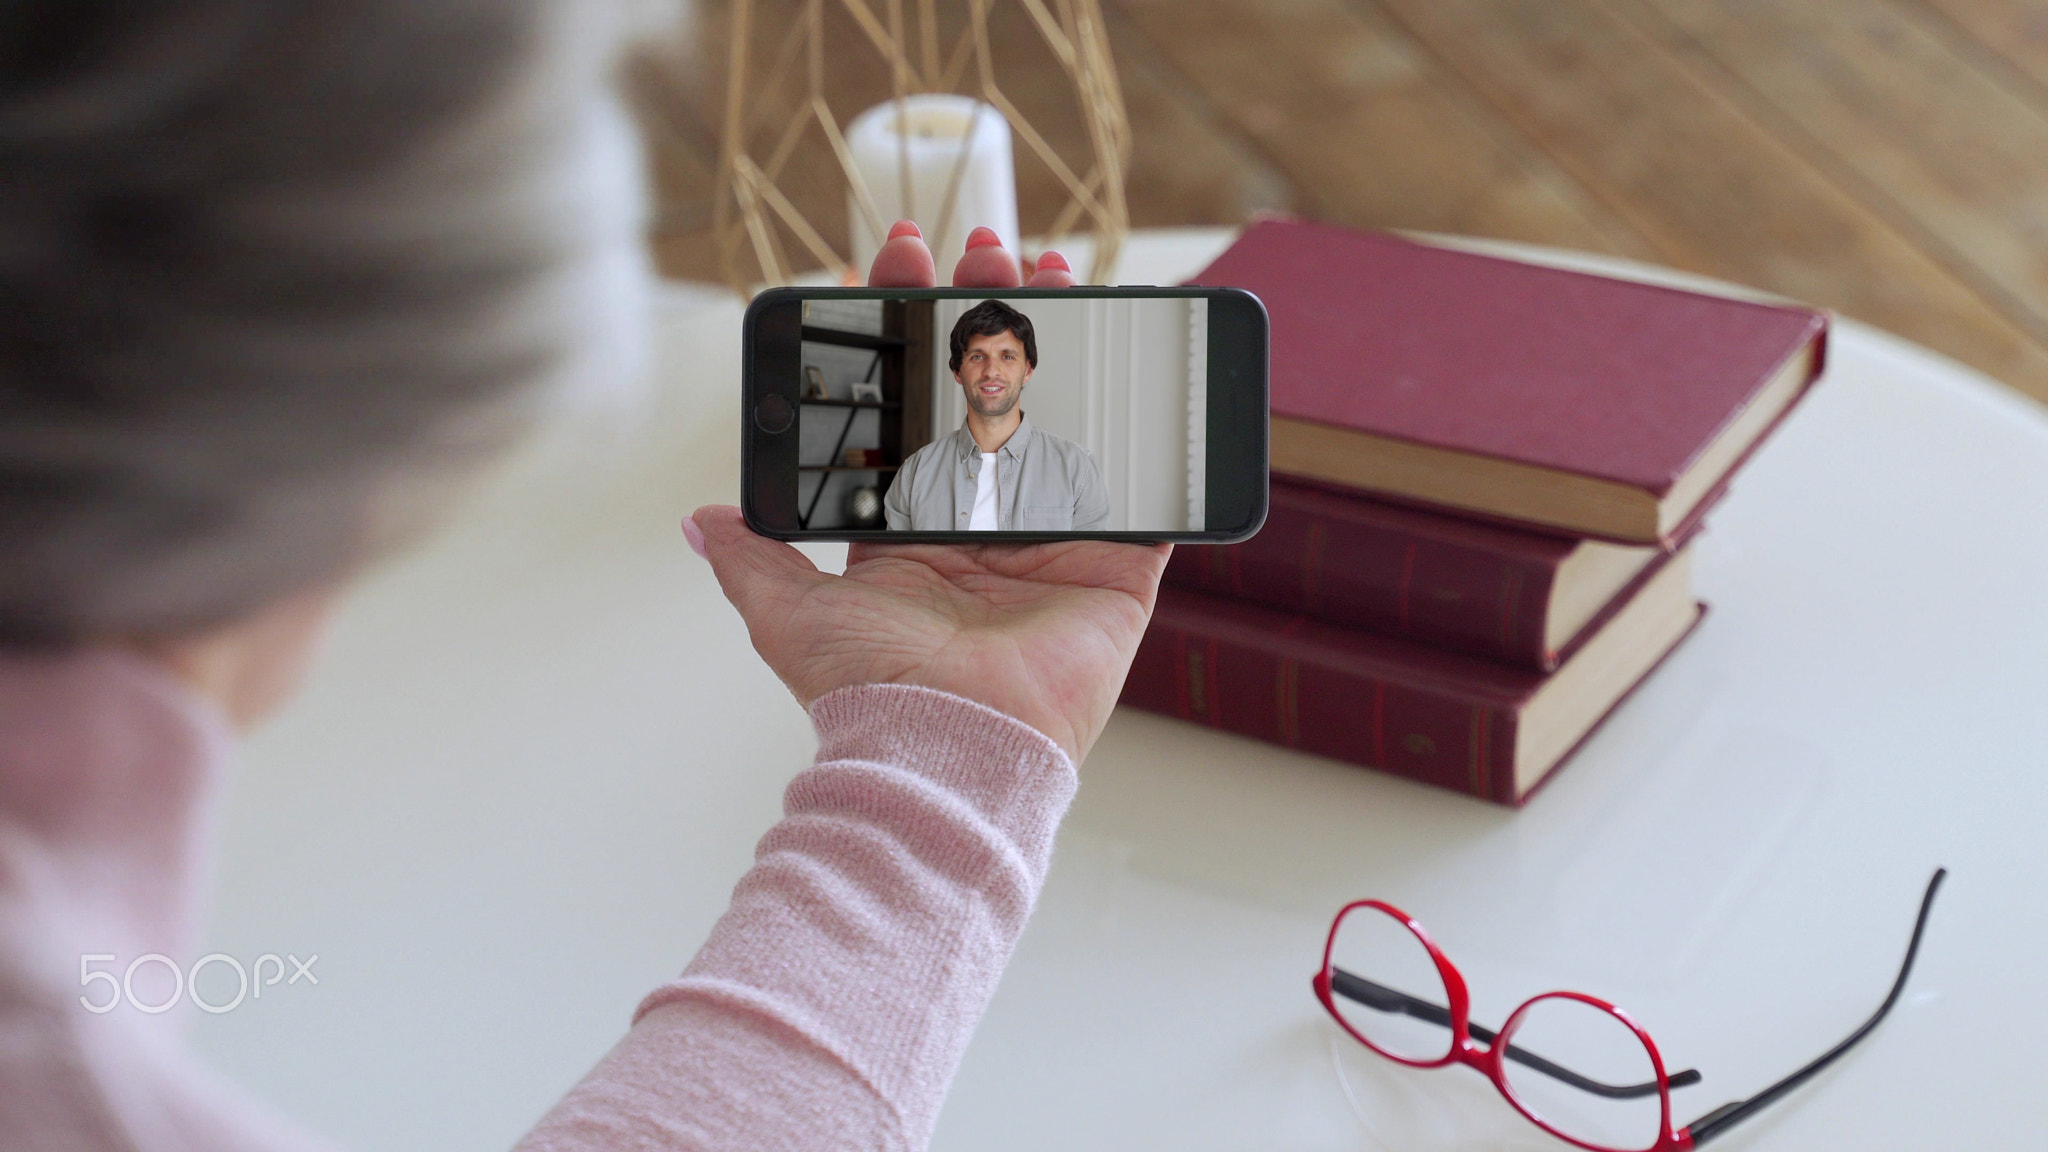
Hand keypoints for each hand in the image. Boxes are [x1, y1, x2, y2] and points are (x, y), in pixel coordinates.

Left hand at [687, 222, 1169, 760]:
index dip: (911, 334)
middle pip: (996, 396)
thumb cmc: (872, 691)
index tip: (901, 266)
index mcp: (918, 529)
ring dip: (1067, 344)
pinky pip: (1145, 497)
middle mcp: (987, 528)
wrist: (948, 749)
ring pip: (1068, 419)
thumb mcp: (791, 613)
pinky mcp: (1116, 568)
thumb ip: (755, 558)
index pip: (917, 409)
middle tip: (987, 250)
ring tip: (1052, 274)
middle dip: (990, 314)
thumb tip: (699, 523)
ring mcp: (1055, 544)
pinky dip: (1151, 441)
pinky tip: (1144, 366)